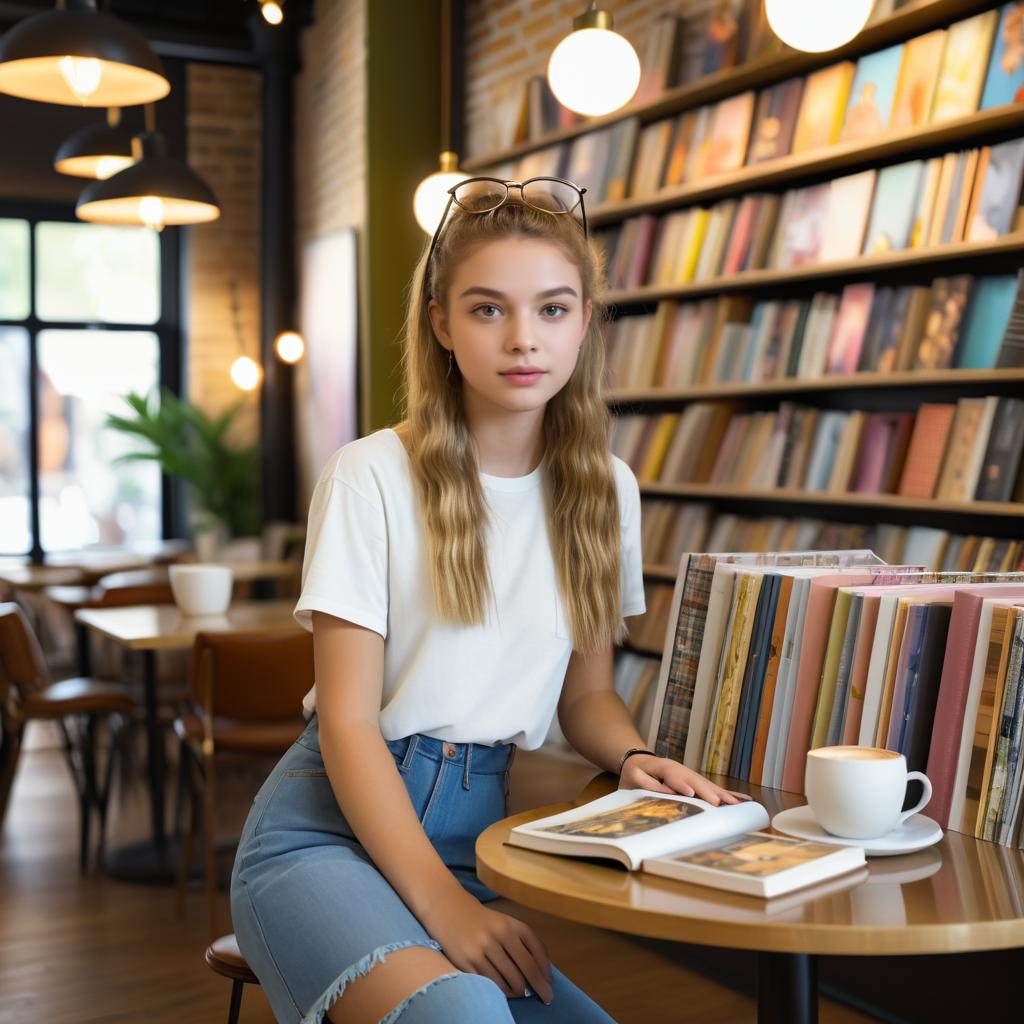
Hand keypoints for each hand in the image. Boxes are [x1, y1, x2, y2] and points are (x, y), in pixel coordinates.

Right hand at [425, 892, 553, 1003]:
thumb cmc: (484, 921)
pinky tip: (503, 991)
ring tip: (520, 994)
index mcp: (512, 925)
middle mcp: (498, 935)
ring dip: (518, 992)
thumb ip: (527, 942)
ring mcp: (481, 949)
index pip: (536, 953)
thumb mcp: (507, 923)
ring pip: (508, 981)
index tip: (550, 986)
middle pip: (525, 971)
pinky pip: (489, 984)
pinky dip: (500, 992)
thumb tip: (544, 970)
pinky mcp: (466, 962)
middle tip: (544, 998)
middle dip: (538, 988)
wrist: (450, 909)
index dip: (545, 973)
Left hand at [618, 753, 746, 804]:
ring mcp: (688, 774)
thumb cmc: (634, 773)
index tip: (690, 792)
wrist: (637, 761)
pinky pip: (709, 787)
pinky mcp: (694, 781)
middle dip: (706, 790)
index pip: (671, 773)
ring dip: (721, 793)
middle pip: (694, 778)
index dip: (680, 783)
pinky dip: (724, 793)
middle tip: (719, 803)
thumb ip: (646, 784)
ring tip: (737, 803)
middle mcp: (679, 769)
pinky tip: (739, 799)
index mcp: (661, 766)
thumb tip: (666, 792)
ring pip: (705, 783)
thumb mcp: (632, 777)